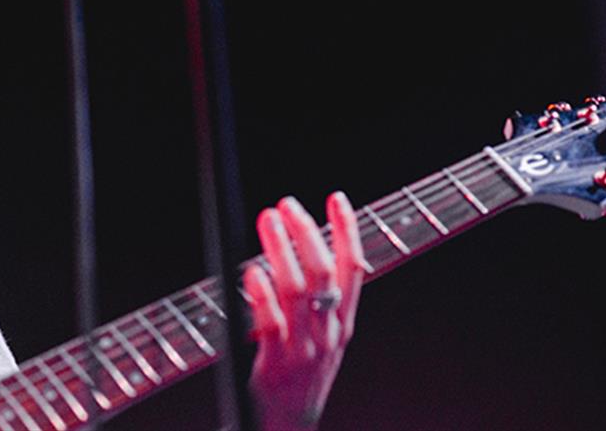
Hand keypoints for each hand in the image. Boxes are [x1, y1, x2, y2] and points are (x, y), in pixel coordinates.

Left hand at [244, 192, 364, 429]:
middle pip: (323, 273)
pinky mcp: (275, 364)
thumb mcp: (322, 337)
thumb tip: (302, 248)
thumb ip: (319, 300)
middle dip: (306, 233)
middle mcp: (328, 333)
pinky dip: (262, 294)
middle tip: (286, 205)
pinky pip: (271, 324)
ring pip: (297, 291)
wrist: (290, 427)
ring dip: (281, 251)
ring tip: (267, 222)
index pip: (353, 268)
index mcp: (342, 323)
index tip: (336, 198)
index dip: (347, 231)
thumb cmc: (300, 376)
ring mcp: (304, 349)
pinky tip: (252, 271)